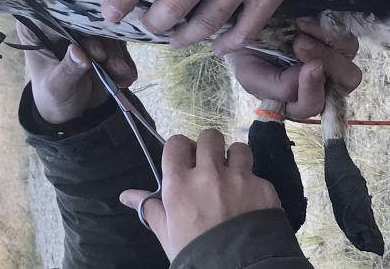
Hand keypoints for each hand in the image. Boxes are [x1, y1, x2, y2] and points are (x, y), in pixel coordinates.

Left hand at [16, 21, 136, 123]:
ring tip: (121, 75)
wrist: (71, 112)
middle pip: (87, 21)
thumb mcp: (57, 87)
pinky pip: (117, 42)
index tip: (97, 51)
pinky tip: (125, 76)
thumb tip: (79, 51)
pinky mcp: (101, 39)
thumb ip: (68, 69)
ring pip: (106, 31)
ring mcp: (82, 30)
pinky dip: (124, 59)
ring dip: (117, 54)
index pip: (59, 16)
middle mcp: (59, 23)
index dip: (80, 30)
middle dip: (104, 45)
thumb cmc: (53, 97)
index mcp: (37, 28)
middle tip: (112, 66)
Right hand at [119, 130, 280, 259]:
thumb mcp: (166, 233)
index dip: (181, 149)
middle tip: (210, 165)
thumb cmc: (194, 253)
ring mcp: (239, 178)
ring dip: (235, 160)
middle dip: (209, 147)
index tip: (186, 161)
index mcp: (180, 183)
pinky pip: (258, 176)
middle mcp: (209, 173)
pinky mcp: (264, 187)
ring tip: (234, 179)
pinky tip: (250, 204)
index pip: (177, 143)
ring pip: (239, 149)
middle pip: (210, 136)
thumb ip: (150, 208)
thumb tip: (126, 195)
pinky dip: (254, 186)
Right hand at [224, 17, 361, 118]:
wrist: (245, 25)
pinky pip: (347, 41)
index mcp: (299, 100)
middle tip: (300, 43)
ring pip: (350, 62)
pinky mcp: (337, 41)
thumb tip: (304, 81)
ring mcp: (333, 62)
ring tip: (300, 30)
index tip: (309, 67)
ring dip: (327, 47)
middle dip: (328, 64)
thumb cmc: (247, 55)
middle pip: (345, 83)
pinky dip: (327, 30)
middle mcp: (322, 84)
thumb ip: (275, 88)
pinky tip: (304, 22)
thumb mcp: (250, 74)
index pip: (312, 104)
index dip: (312, 89)